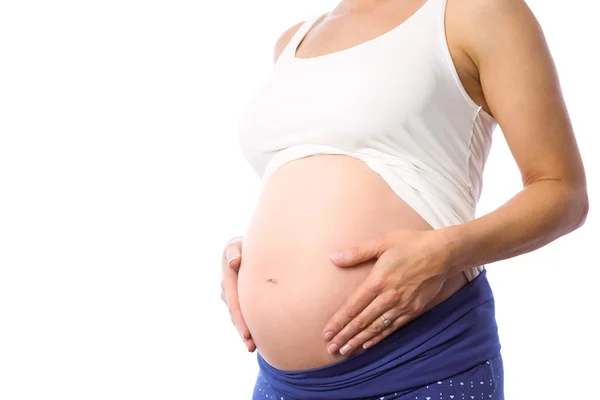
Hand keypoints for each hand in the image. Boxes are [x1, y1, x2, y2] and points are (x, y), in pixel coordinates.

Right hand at [220, 236, 255, 351]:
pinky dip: (247, 326)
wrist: (244, 246)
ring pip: (237, 316)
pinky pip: (242, 314)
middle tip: (250, 345)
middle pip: (235, 313)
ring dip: (244, 332)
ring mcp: (231, 295)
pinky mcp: (238, 299)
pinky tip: (256, 339)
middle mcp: (227, 288)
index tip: (247, 332)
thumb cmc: (244, 243)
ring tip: (252, 347)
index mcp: (227, 276)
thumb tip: (234, 262)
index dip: (240, 317)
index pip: (234, 301)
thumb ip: (234, 251)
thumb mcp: (237, 243)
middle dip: (242, 329)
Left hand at [322, 229, 450, 355]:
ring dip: (358, 340)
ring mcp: (402, 306)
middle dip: (344, 336)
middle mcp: (388, 297)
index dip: (338, 322)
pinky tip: (367, 345)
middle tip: (331, 348)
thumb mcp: (382, 242)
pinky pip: (392, 328)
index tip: (326, 333)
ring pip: (375, 328)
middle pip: (361, 321)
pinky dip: (378, 338)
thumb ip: (357, 252)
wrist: (443, 253)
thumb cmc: (411, 244)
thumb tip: (333, 258)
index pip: (352, 307)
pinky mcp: (413, 310)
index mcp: (377, 281)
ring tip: (345, 351)